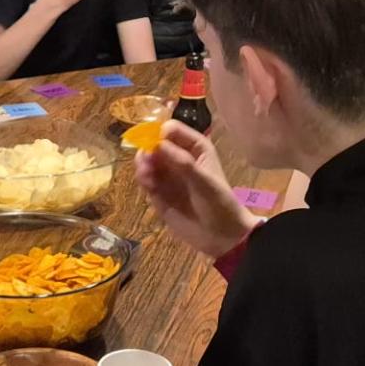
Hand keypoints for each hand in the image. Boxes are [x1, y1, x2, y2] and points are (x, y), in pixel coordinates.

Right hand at [136, 121, 257, 259]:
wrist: (221, 236)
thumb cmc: (219, 203)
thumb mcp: (203, 180)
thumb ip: (181, 162)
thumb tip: (156, 144)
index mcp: (195, 147)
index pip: (171, 129)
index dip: (160, 132)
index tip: (153, 143)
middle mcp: (179, 158)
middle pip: (155, 143)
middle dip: (147, 149)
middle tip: (146, 161)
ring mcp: (168, 175)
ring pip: (147, 161)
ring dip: (143, 164)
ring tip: (146, 176)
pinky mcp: (159, 193)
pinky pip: (145, 180)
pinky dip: (143, 179)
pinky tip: (148, 185)